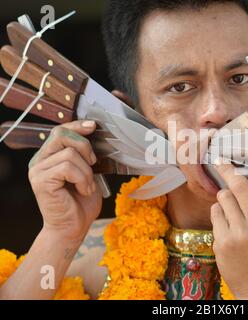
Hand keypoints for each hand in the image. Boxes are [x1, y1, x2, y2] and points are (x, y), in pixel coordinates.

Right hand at [28, 120, 102, 241]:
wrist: (73, 228)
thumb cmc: (80, 203)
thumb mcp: (87, 173)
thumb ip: (85, 156)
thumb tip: (95, 136)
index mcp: (49, 157)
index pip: (60, 131)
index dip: (76, 125)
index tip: (93, 125)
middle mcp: (39, 161)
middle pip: (62, 135)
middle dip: (85, 147)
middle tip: (94, 164)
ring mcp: (38, 170)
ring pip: (70, 153)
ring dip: (87, 171)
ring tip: (88, 186)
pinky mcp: (41, 181)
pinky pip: (68, 168)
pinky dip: (83, 179)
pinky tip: (84, 190)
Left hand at [210, 135, 247, 298]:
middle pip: (240, 185)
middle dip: (227, 170)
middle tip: (219, 161)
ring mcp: (241, 234)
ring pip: (224, 197)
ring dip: (224, 198)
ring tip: (231, 212)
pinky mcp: (224, 241)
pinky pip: (216, 212)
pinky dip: (219, 214)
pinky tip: (226, 227)